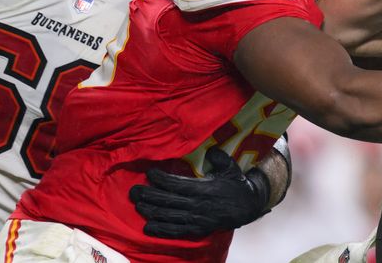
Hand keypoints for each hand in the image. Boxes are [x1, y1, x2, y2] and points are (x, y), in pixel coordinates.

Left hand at [129, 147, 270, 238]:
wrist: (248, 206)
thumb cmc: (236, 184)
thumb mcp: (230, 167)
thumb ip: (219, 157)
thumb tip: (209, 150)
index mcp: (204, 189)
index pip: (177, 184)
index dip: (161, 179)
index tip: (149, 173)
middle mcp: (198, 205)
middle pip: (168, 200)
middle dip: (149, 195)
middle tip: (133, 191)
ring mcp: (197, 219)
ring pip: (169, 216)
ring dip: (151, 211)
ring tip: (137, 205)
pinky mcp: (197, 230)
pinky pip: (176, 231)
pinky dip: (161, 230)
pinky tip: (148, 228)